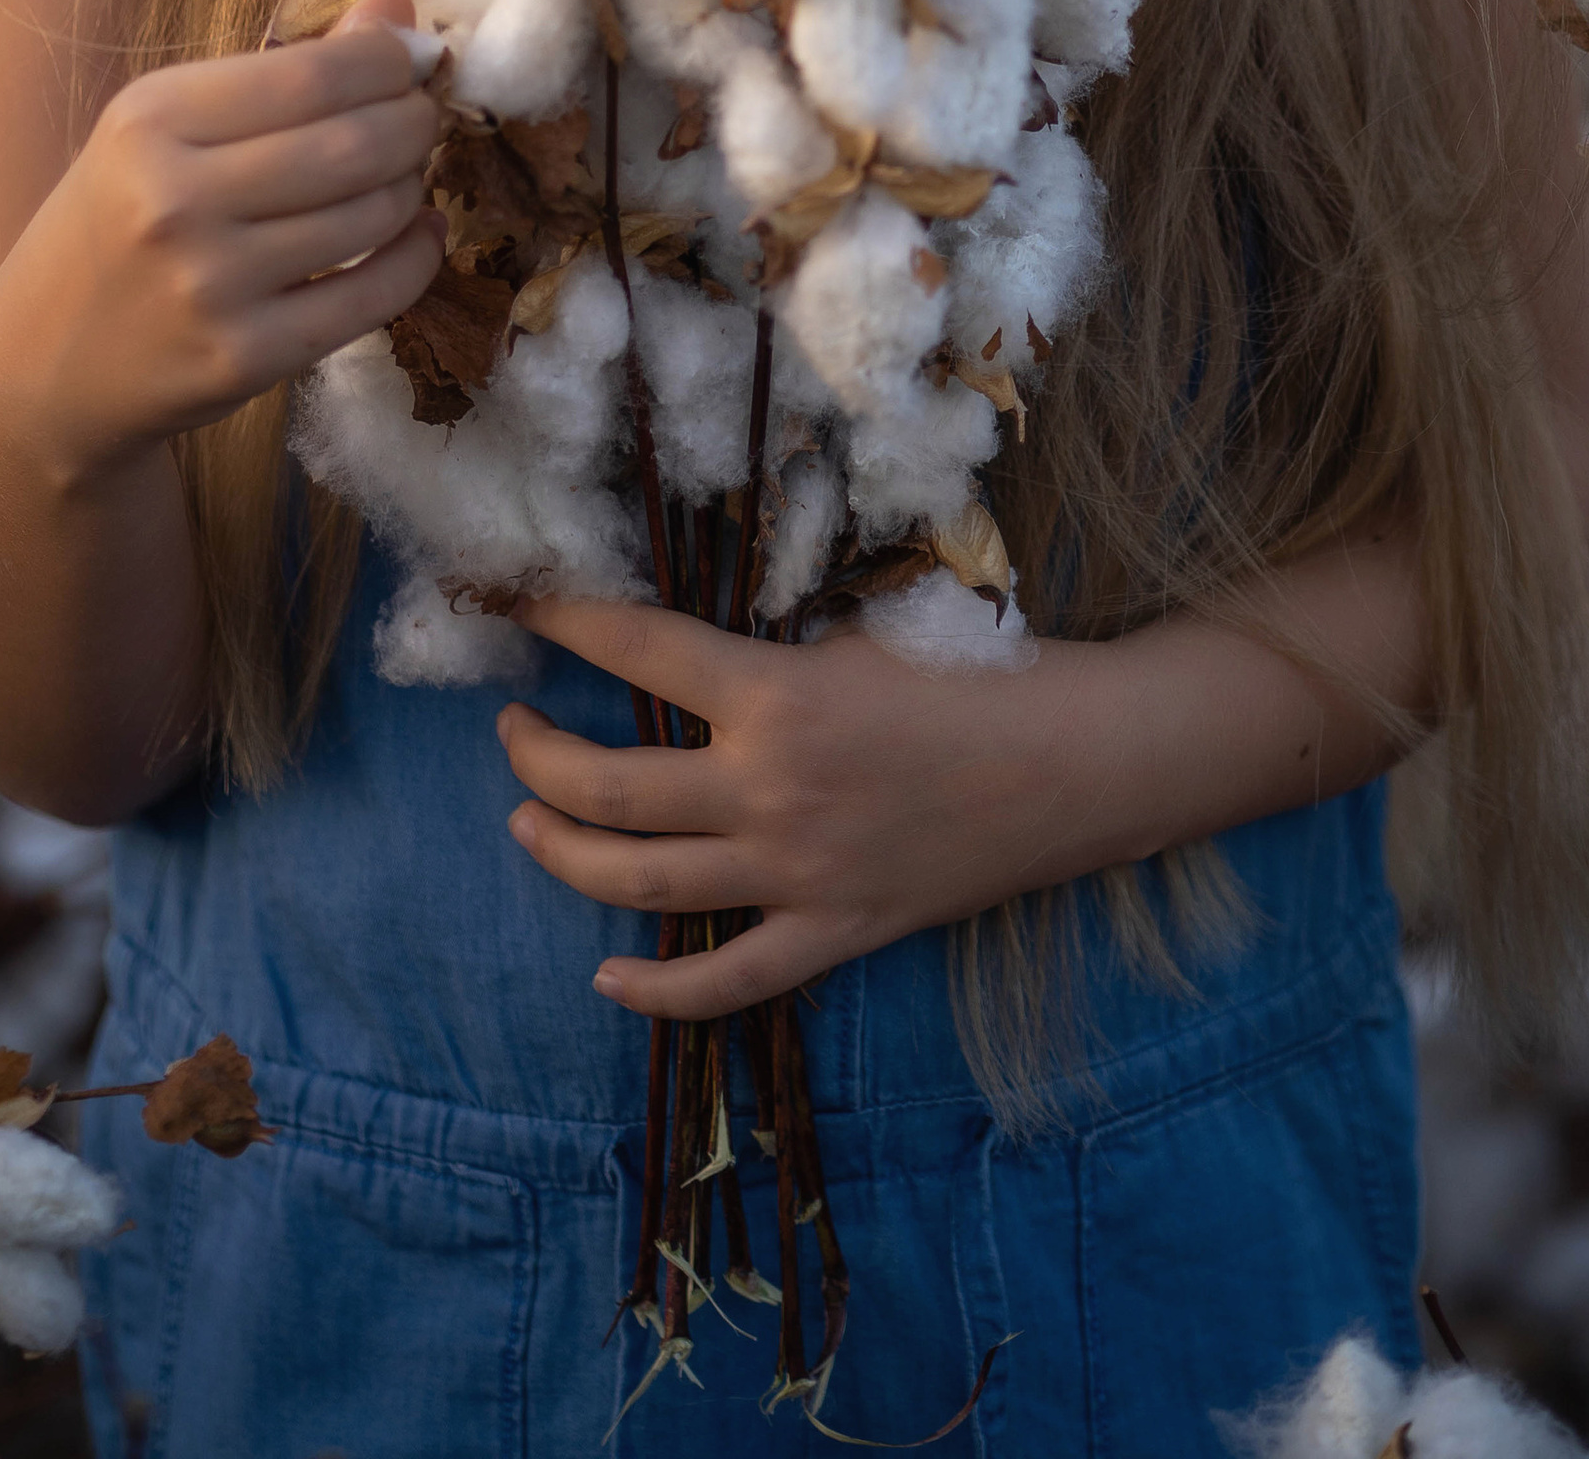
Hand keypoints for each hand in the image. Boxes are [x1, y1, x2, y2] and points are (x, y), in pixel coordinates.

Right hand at [0, 0, 444, 494]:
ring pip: (370, 218)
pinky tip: (419, 237)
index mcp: (150, 120)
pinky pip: (371, 299)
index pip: (311, 73)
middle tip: (423, 118)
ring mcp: (209, 286)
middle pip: (351, 144)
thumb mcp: (166, 127)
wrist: (44, 365)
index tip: (413, 59)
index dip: (387, 60)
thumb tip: (399, 5)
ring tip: (405, 176)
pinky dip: (416, 260)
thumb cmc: (116, 223)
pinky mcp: (243, 359)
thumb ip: (284, 65)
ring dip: (411, 189)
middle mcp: (173, 200)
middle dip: (414, 123)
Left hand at [497, 593, 1105, 1020]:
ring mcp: (797, 875)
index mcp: (776, 695)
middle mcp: (769, 791)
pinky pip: (727, 982)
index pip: (635, 647)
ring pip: (642, 884)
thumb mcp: (858, 634)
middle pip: (608, 786)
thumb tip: (685, 656)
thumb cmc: (979, 673)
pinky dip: (657, 990)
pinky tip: (606, 976)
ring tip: (525, 821)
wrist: (1076, 762)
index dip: (561, 615)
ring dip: (564, 853)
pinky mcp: (834, 934)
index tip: (514, 598)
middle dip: (536, 755)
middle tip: (511, 728)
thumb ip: (768, 655)